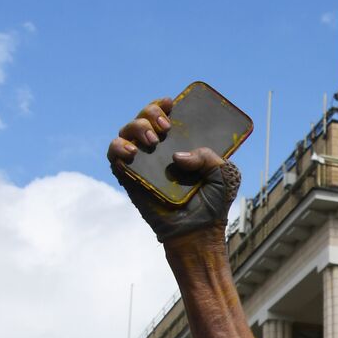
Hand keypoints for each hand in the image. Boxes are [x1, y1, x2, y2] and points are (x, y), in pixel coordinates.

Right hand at [107, 98, 240, 243]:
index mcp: (180, 145)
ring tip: (152, 142)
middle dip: (150, 114)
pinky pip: (114, 156)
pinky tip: (132, 152)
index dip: (163, 105)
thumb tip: (177, 156)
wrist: (198, 234)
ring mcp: (143, 163)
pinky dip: (118, 147)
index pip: (166, 117)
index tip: (170, 103)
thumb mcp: (222, 175)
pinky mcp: (129, 178)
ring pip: (127, 132)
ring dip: (136, 128)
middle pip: (144, 118)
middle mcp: (159, 150)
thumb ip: (208, 157)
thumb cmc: (213, 204)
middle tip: (165, 129)